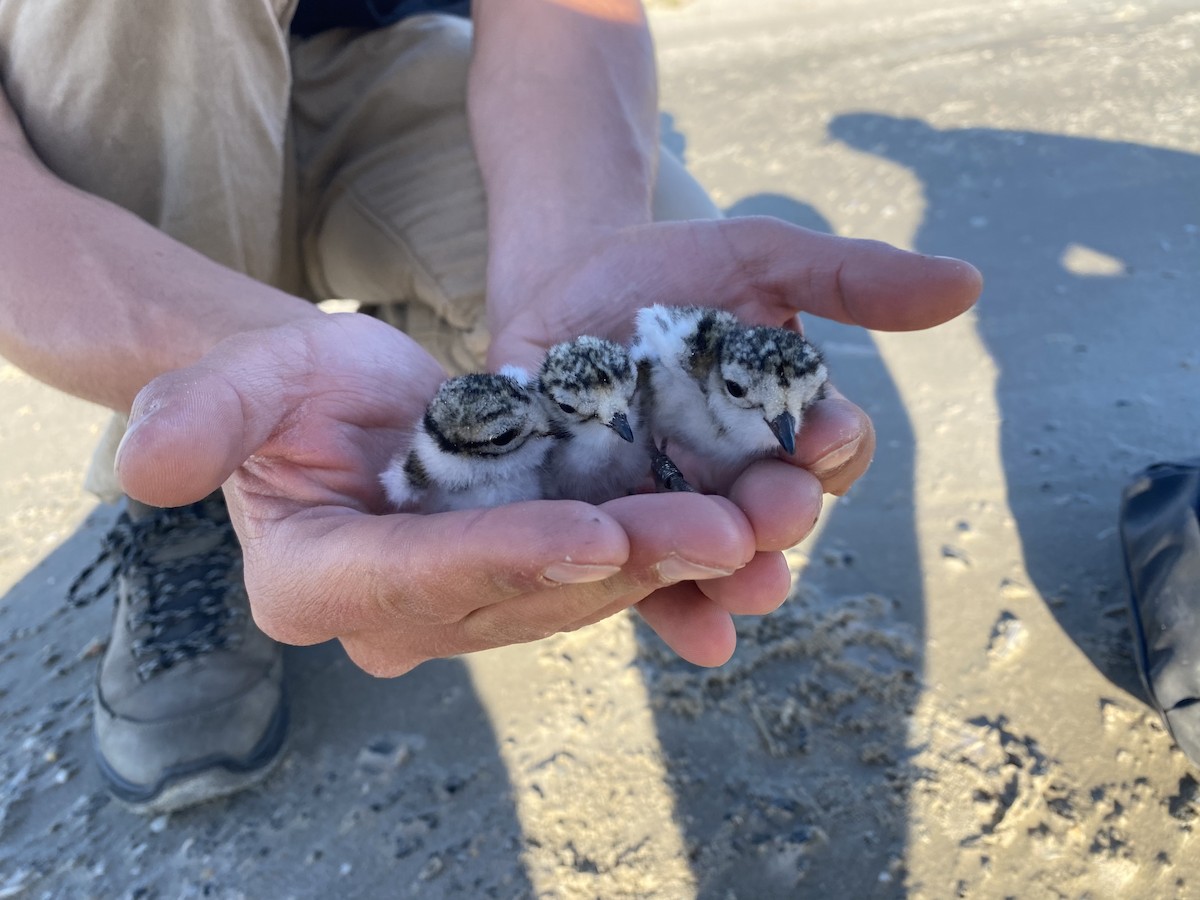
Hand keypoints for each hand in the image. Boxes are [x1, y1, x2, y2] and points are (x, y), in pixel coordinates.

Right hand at [115, 313, 766, 671]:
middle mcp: (404, 614)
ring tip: (760, 521)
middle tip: (723, 529)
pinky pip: (607, 571)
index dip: (504, 558)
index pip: (416, 578)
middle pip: (524, 595)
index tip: (592, 534)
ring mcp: (476, 604)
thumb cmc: (292, 386)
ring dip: (675, 560)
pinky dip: (673, 547)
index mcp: (321, 581)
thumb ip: (196, 417)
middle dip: (626, 566)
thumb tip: (142, 469)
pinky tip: (743, 517)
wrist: (352, 402)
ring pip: (584, 592)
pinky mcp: (532, 579)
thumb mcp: (241, 380)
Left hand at [485, 216, 981, 649]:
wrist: (561, 277)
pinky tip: (704, 641)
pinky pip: (639, 580)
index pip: (829, 448)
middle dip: (780, 516)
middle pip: (774, 514)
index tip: (824, 433)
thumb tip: (967, 283)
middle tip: (774, 511)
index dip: (831, 446)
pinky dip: (673, 614)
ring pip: (714, 560)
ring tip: (746, 588)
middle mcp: (737, 477)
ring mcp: (670, 507)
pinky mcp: (605, 530)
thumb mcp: (761, 258)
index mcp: (784, 422)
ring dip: (737, 581)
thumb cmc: (671, 270)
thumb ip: (850, 278)